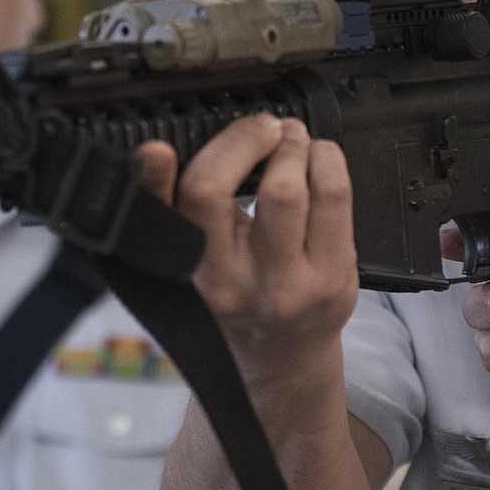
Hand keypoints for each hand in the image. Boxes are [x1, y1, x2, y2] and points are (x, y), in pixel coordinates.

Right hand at [135, 117, 357, 423]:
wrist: (281, 359)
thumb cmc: (235, 303)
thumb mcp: (193, 265)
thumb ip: (175, 212)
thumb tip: (160, 152)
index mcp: (188, 273)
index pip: (166, 215)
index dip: (154, 177)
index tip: (158, 150)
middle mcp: (229, 283)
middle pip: (221, 189)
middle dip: (246, 141)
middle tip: (262, 130)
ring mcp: (284, 283)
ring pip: (286, 188)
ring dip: (292, 148)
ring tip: (292, 144)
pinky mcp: (332, 276)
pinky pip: (335, 197)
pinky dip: (326, 162)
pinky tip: (319, 162)